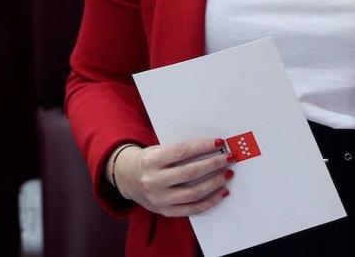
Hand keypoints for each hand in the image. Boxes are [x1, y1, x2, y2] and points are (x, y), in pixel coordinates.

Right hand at [111, 137, 232, 216]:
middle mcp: (153, 181)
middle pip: (189, 173)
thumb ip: (180, 151)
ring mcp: (159, 199)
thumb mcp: (157, 150)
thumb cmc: (148, 160)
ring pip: (193, 193)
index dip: (202, 146)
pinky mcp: (165, 211)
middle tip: (228, 158)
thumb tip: (212, 147)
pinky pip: (192, 209)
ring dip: (214, 183)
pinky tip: (222, 192)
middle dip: (213, 164)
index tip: (219, 142)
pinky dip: (210, 201)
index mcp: (151, 161)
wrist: (126, 178)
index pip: (181, 151)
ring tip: (227, 174)